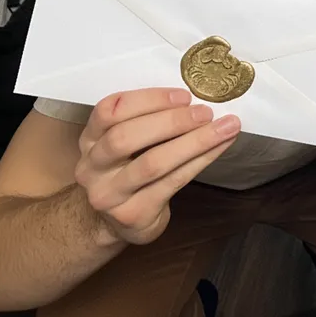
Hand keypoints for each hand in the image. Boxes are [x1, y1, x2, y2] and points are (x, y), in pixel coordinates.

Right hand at [73, 87, 239, 245]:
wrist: (117, 221)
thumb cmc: (130, 170)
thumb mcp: (128, 143)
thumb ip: (150, 120)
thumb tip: (199, 99)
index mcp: (90, 138)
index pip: (109, 110)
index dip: (148, 99)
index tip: (184, 95)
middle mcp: (92, 166)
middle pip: (125, 137)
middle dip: (171, 121)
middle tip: (205, 112)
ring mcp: (110, 194)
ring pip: (152, 163)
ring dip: (194, 142)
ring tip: (225, 128)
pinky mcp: (133, 213)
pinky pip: (172, 182)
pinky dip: (201, 161)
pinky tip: (220, 147)